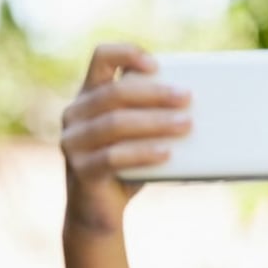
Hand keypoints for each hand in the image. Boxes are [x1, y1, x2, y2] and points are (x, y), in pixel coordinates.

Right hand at [60, 43, 191, 232]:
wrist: (98, 213)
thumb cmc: (126, 167)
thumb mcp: (137, 135)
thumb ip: (151, 114)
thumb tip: (195, 103)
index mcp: (88, 96)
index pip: (101, 57)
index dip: (127, 54)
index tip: (156, 65)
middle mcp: (75, 114)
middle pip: (114, 93)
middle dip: (154, 94)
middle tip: (187, 98)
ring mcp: (73, 142)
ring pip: (115, 124)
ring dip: (155, 123)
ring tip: (186, 125)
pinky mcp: (80, 170)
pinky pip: (114, 157)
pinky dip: (143, 153)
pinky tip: (167, 153)